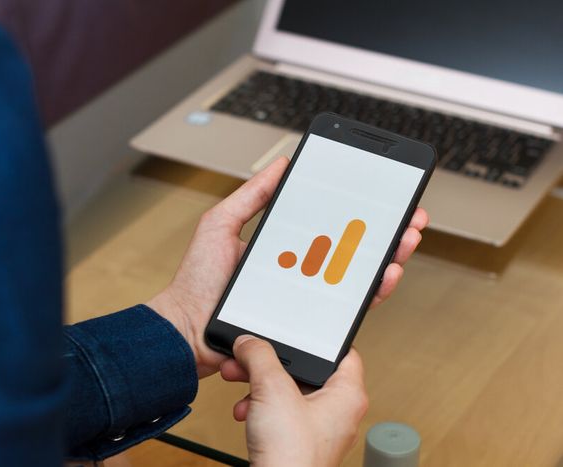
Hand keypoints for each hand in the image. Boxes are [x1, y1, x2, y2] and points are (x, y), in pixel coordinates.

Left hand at [147, 157, 428, 377]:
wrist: (186, 328)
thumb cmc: (197, 281)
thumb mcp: (221, 224)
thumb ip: (251, 196)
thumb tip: (281, 163)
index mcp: (283, 247)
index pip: (329, 227)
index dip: (357, 212)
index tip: (381, 195)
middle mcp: (299, 271)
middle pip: (352, 250)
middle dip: (386, 233)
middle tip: (410, 217)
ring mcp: (305, 297)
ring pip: (357, 278)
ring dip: (388, 259)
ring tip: (406, 241)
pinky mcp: (307, 323)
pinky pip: (346, 309)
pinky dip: (371, 293)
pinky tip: (384, 276)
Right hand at [222, 335, 367, 465]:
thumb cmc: (292, 456)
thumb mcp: (273, 389)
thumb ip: (260, 356)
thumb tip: (250, 342)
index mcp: (347, 395)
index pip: (343, 352)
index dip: (319, 339)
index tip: (298, 330)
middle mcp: (337, 412)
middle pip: (305, 371)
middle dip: (271, 364)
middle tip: (252, 357)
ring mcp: (317, 429)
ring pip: (288, 392)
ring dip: (260, 385)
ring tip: (241, 381)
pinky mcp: (297, 441)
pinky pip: (279, 413)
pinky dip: (260, 407)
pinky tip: (246, 410)